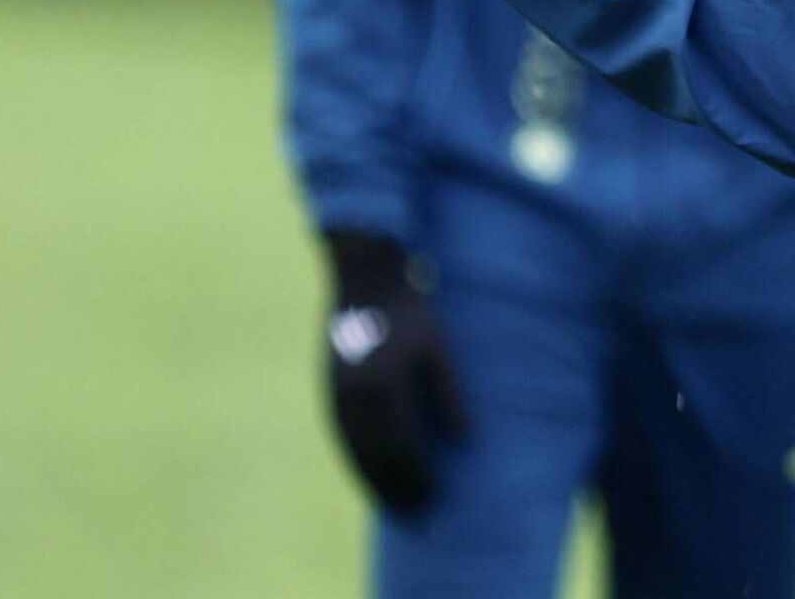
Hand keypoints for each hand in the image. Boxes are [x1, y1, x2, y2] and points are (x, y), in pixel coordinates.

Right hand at [324, 230, 466, 513]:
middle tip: (419, 514)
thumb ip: (448, 394)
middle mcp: (356, 399)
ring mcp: (337, 397)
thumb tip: (466, 439)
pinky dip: (357, 465)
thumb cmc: (408, 311)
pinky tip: (370, 478)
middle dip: (398, 489)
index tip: (436, 498)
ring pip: (356, 455)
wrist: (363, 280)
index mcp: (386, 387)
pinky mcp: (329, 393)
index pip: (404, 448)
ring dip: (375, 484)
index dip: (419, 477)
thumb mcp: (435, 348)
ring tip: (395, 507)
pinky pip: (343, 441)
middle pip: (378, 460)